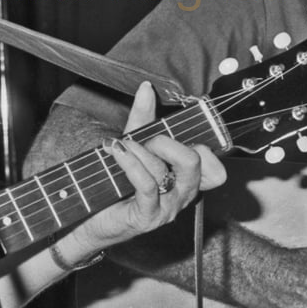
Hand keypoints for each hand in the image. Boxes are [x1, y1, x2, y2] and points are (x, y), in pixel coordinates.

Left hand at [63, 83, 226, 258]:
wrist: (92, 219)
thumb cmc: (116, 184)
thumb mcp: (133, 147)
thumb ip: (143, 119)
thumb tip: (146, 88)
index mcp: (188, 180)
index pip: (215, 167)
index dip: (201, 146)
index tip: (172, 133)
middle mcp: (183, 195)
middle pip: (195, 161)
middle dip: (166, 142)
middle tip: (145, 140)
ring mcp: (168, 209)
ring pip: (165, 171)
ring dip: (138, 151)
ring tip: (120, 145)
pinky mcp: (148, 217)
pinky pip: (147, 185)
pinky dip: (130, 163)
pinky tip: (116, 152)